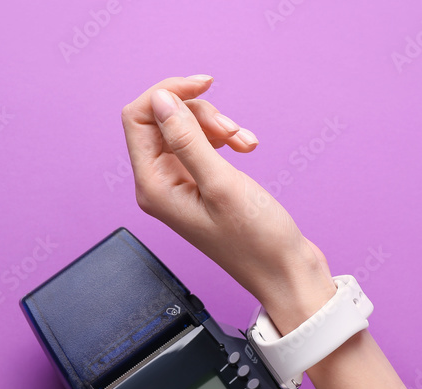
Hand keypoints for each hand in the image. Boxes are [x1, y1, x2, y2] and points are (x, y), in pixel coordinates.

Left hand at [121, 76, 336, 332]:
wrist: (284, 272)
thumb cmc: (256, 241)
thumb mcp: (221, 183)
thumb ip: (187, 139)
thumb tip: (160, 100)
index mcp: (153, 187)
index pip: (138, 118)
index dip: (168, 92)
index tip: (205, 84)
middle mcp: (160, 185)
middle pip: (163, 119)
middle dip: (200, 113)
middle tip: (232, 132)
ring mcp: (180, 185)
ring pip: (186, 128)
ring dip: (218, 126)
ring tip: (244, 143)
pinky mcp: (200, 185)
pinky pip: (204, 145)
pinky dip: (226, 139)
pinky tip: (247, 149)